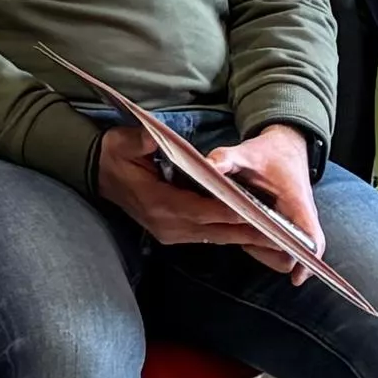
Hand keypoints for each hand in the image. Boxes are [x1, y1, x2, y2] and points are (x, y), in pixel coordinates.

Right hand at [90, 121, 269, 254]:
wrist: (96, 173)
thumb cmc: (114, 155)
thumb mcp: (124, 142)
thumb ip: (144, 141)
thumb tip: (158, 137)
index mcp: (157, 203)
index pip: (201, 210)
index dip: (230, 212)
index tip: (257, 214)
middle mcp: (167, 224)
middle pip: (215, 230)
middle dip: (248, 232)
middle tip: (281, 236)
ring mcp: (169, 232)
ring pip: (215, 237)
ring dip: (244, 237)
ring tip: (276, 239)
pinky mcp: (173, 234)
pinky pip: (208, 236)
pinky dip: (230, 234)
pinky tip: (252, 233)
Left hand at [206, 125, 326, 272]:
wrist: (285, 146)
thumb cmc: (270, 153)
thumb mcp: (246, 152)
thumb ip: (226, 159)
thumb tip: (206, 167)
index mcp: (298, 204)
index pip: (312, 240)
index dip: (308, 262)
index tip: (296, 279)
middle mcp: (302, 218)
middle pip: (296, 255)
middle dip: (271, 254)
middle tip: (246, 242)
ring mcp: (296, 224)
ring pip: (286, 253)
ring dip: (265, 251)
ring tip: (242, 233)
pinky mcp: (287, 226)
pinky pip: (281, 246)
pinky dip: (264, 245)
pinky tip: (245, 231)